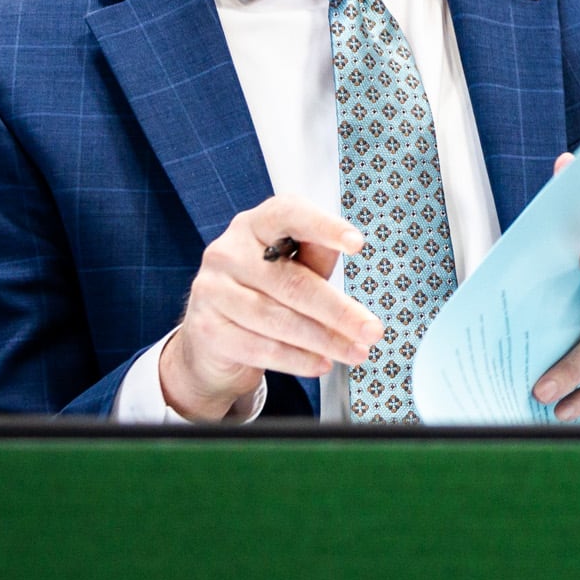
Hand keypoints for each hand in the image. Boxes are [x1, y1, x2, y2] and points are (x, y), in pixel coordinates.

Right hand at [159, 197, 382, 421]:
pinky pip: (261, 348)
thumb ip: (317, 255)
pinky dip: (297, 360)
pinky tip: (320, 364)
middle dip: (339, 311)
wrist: (211, 336)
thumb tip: (348, 244)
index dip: (325, 227)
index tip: (357, 244)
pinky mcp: (208, 329)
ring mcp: (212, 290)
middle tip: (371, 330)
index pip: (289, 214)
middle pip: (292, 282)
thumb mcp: (292, 266)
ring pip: (278, 319)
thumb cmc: (263, 292)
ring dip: (323, 341)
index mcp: (254, 225)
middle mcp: (227, 251)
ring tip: (354, 352)